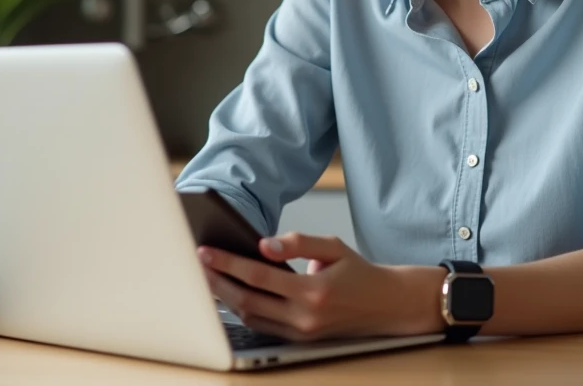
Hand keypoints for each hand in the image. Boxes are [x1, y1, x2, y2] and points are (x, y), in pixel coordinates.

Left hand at [198, 232, 444, 341]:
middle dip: (216, 282)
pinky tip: (230, 295)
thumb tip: (266, 244)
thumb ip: (299, 242)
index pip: (259, 276)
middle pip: (246, 301)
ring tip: (207, 277)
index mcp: (313, 291)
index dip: (228, 263)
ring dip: (225, 299)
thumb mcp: (334, 247)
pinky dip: (242, 311)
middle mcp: (304, 316)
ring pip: (250, 317)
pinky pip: (262, 326)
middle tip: (195, 265)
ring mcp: (301, 332)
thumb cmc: (359, 272)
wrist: (387, 305)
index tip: (205, 250)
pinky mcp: (299, 340)